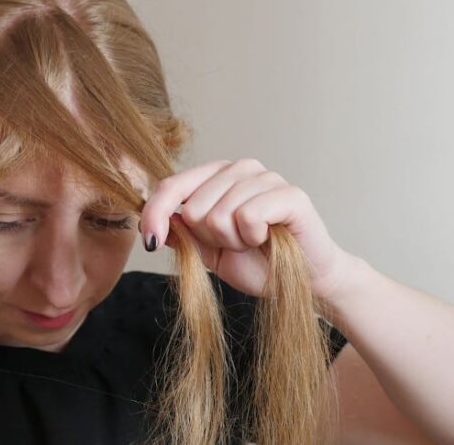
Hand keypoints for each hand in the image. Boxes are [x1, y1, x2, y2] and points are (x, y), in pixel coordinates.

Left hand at [139, 158, 356, 301]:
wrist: (303, 283)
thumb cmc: (257, 263)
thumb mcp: (208, 252)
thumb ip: (183, 233)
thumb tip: (153, 221)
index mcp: (216, 177)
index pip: (172, 186)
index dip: (154, 214)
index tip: (150, 242)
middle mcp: (240, 169)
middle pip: (194, 207)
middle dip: (210, 238)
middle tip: (236, 244)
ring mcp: (266, 178)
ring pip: (219, 214)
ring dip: (233, 241)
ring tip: (254, 242)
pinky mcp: (289, 194)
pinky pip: (247, 215)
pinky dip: (252, 237)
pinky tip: (267, 238)